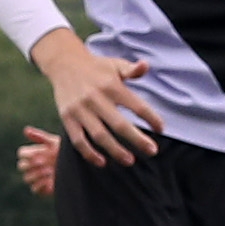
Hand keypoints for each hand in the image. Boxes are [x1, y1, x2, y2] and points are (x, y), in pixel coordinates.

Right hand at [13, 126, 61, 198]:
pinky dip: (41, 185)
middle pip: (21, 166)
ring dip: (37, 174)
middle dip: (32, 164)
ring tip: (50, 170)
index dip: (28, 154)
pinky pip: (34, 189)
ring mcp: (37, 178)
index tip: (39, 153)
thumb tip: (25, 130)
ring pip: (27, 178)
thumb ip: (41, 137)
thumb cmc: (65, 152)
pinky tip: (52, 180)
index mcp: (34, 153)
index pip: (21, 153)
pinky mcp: (42, 189)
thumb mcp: (55, 143)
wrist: (79, 166)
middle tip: (44, 161)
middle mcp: (33, 166)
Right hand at [36, 35, 163, 164]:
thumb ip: (132, 70)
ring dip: (115, 151)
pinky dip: (89, 154)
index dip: (151, 118)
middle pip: (120, 125)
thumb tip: (145, 66)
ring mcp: (80, 110)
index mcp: (112, 86)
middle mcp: (96, 98)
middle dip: (137, 140)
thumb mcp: (116, 65)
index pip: (137, 106)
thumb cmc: (96, 67)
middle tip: (152, 151)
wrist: (64, 63)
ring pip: (99, 136)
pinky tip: (102, 162)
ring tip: (130, 161)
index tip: (160, 129)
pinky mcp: (67, 118)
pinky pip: (78, 140)